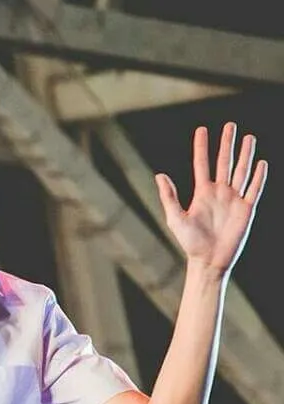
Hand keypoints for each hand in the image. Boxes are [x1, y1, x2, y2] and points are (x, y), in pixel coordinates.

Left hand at [155, 122, 267, 277]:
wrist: (208, 260)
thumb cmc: (190, 242)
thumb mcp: (175, 218)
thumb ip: (169, 196)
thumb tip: (159, 175)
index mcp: (202, 193)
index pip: (202, 164)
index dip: (202, 147)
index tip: (202, 130)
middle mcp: (219, 193)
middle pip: (224, 162)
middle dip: (227, 144)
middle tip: (230, 125)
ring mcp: (234, 200)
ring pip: (242, 172)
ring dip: (246, 154)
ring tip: (249, 137)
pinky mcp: (246, 210)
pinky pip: (254, 189)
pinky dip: (259, 177)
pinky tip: (261, 163)